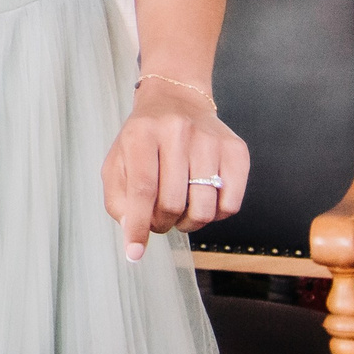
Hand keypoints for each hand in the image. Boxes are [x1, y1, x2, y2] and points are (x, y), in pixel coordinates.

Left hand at [103, 78, 248, 261]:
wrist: (176, 100)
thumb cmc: (143, 139)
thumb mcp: (117, 162)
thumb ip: (118, 199)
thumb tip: (133, 233)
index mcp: (143, 133)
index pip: (143, 190)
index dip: (138, 227)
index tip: (135, 253)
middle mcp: (179, 132)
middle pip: (173, 203)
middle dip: (162, 224)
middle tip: (158, 219)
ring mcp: (211, 139)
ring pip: (203, 209)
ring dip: (188, 224)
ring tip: (178, 213)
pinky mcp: (237, 150)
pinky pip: (231, 204)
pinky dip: (215, 216)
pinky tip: (201, 202)